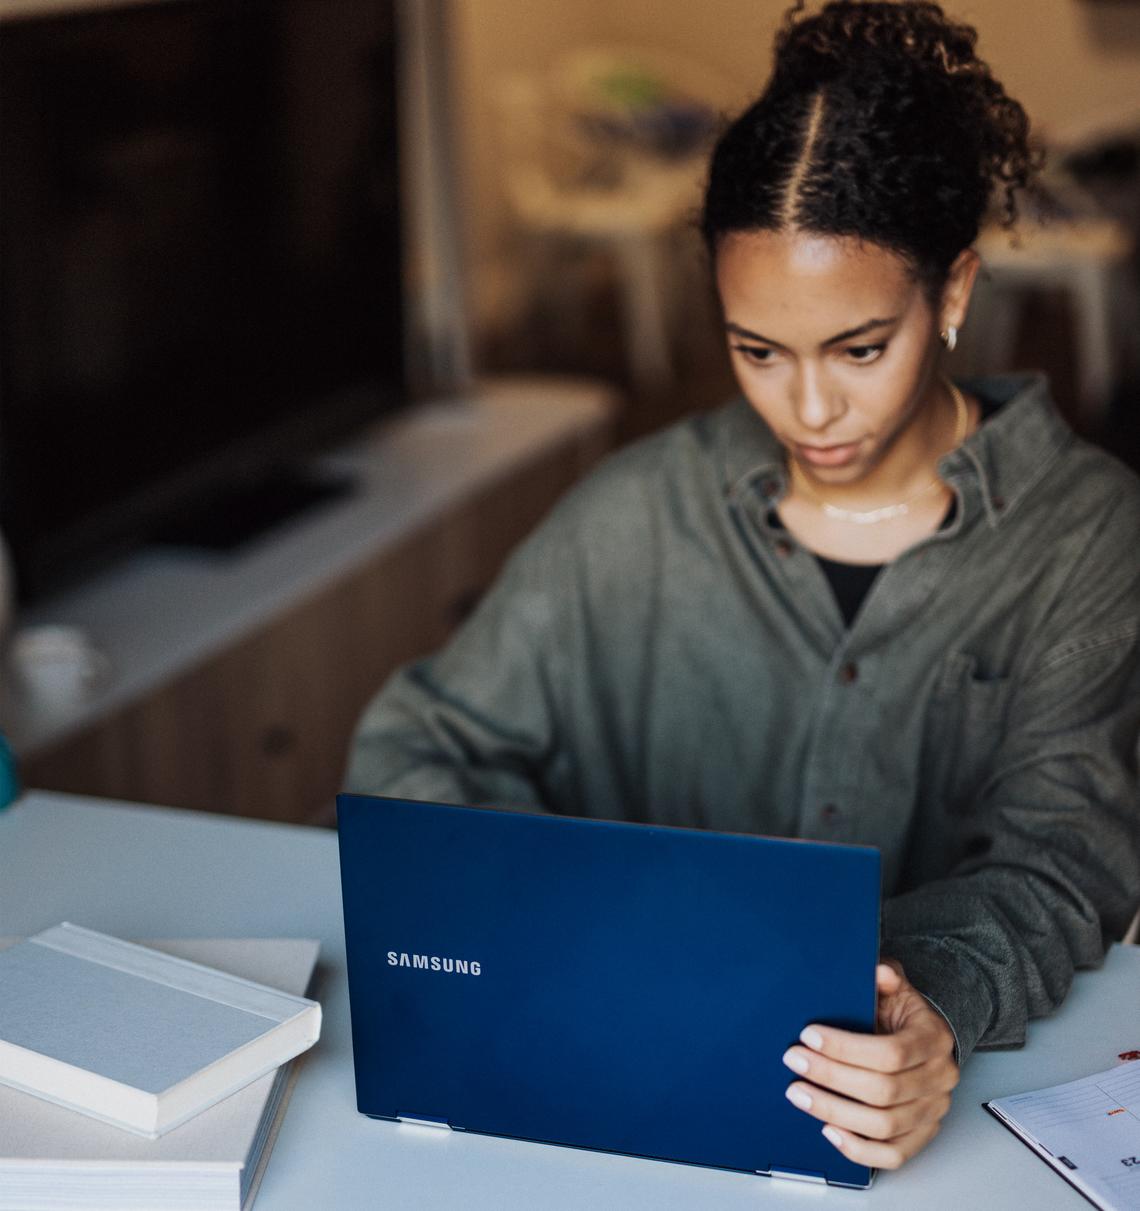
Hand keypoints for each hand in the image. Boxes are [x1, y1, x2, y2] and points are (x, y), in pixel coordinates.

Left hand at [781, 959, 958, 1169]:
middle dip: (831, 1077)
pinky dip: (859, 1149)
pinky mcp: (922, 1135)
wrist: (925, 1038)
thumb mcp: (895, 988)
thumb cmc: (902, 1013)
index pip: (890, 1052)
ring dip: (835, 1111)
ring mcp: (933, 1111)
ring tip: (799, 1093)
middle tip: (794, 1061)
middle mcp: (939, 1079)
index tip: (808, 1036)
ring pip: (884, 1126)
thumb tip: (879, 972)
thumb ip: (887, 977)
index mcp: (934, 1040)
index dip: (845, 1047)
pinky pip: (893, 1155)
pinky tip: (829, 1131)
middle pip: (883, 1091)